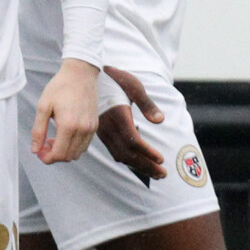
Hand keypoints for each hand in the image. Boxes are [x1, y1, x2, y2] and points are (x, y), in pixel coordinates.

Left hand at [32, 58, 97, 163]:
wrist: (80, 74)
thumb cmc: (59, 87)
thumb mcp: (43, 107)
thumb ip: (38, 131)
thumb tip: (35, 150)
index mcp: (68, 125)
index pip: (59, 154)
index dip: (47, 158)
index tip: (39, 153)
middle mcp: (83, 129)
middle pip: (69, 156)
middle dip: (54, 156)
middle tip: (43, 146)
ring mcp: (91, 128)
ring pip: (78, 152)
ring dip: (64, 151)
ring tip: (52, 139)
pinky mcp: (95, 125)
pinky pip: (85, 144)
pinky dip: (74, 146)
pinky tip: (63, 135)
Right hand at [95, 65, 165, 182]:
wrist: (86, 75)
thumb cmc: (113, 78)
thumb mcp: (132, 85)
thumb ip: (147, 104)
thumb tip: (160, 120)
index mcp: (117, 115)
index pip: (133, 140)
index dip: (147, 152)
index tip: (161, 159)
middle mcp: (107, 126)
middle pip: (127, 152)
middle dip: (145, 165)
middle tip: (163, 174)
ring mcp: (102, 130)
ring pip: (119, 154)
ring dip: (138, 165)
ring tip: (155, 172)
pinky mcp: (100, 131)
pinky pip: (113, 150)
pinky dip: (127, 159)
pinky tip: (137, 162)